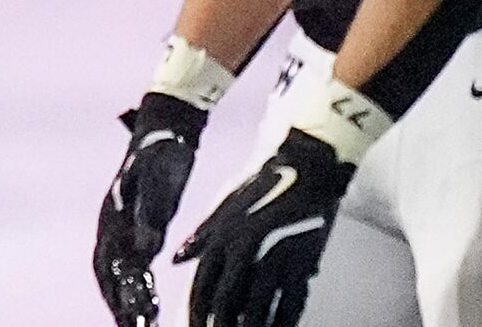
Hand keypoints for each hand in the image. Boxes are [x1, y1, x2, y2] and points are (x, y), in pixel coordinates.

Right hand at [95, 93, 209, 325]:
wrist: (166, 130)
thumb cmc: (162, 151)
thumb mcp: (157, 178)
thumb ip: (152, 213)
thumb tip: (147, 249)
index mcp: (111, 218)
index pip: (110, 266)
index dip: (118, 293)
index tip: (133, 317)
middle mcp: (112, 228)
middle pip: (110, 277)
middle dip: (120, 306)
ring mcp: (123, 230)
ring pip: (121, 276)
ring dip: (129, 303)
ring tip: (143, 326)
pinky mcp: (139, 231)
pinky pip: (135, 267)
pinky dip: (140, 290)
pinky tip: (152, 306)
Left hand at [176, 130, 351, 326]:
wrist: (306, 169)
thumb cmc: (263, 186)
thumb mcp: (225, 206)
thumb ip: (201, 235)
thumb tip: (175, 258)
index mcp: (223, 237)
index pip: (201, 286)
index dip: (196, 313)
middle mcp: (245, 249)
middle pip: (226, 303)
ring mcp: (274, 257)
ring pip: (257, 309)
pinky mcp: (302, 263)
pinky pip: (290, 305)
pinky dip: (282, 323)